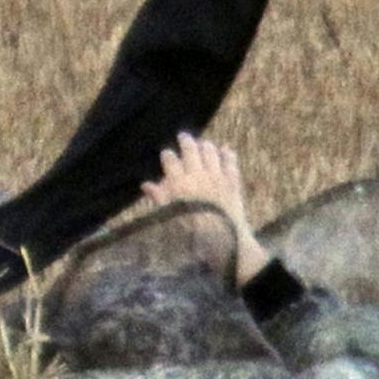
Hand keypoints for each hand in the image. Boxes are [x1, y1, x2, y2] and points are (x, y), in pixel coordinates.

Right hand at [139, 132, 270, 285]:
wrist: (222, 242)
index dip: (168, 155)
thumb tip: (146, 185)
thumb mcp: (168, 216)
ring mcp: (217, 176)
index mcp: (179, 183)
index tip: (166, 153)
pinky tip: (226, 149)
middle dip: (186, 141)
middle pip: (191, 150)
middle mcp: (197, 175)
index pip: (171, 160)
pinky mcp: (233, 182)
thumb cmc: (190, 233)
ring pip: (211, 152)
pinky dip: (228, 154)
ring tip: (203, 143)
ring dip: (206, 145)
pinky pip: (231, 162)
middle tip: (183, 136)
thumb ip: (158, 198)